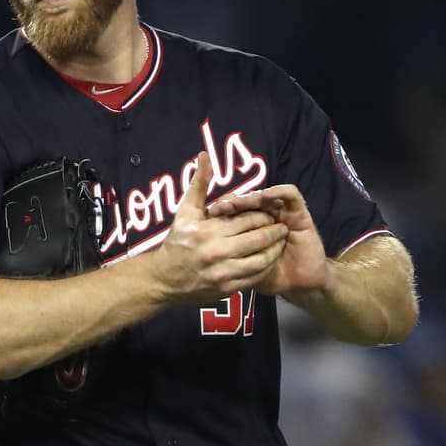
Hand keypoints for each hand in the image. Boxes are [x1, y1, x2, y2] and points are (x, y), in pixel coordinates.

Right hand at [151, 152, 288, 305]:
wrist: (164, 280)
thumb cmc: (177, 242)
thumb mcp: (185, 212)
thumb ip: (199, 184)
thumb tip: (205, 156)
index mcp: (208, 231)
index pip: (248, 218)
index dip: (263, 214)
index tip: (270, 212)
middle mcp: (217, 252)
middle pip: (259, 238)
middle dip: (274, 230)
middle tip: (281, 226)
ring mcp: (223, 272)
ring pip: (262, 259)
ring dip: (275, 249)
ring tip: (280, 242)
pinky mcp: (228, 289)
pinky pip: (256, 276)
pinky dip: (267, 267)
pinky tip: (270, 259)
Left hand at [206, 184, 328, 296]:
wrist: (300, 284)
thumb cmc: (269, 277)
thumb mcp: (240, 268)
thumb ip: (225, 254)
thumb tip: (201, 249)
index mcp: (249, 226)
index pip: (234, 209)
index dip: (222, 209)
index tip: (210, 213)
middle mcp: (265, 215)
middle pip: (248, 201)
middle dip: (234, 203)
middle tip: (221, 206)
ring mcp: (283, 213)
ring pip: (265, 196)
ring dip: (251, 197)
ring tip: (238, 201)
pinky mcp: (300, 212)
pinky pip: (290, 195)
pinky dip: (279, 191)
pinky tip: (266, 195)